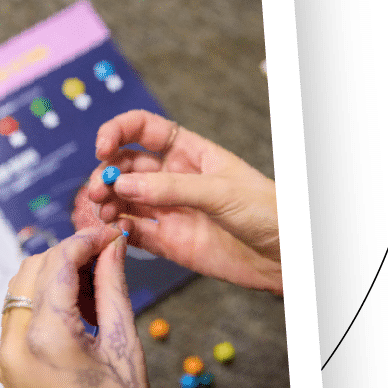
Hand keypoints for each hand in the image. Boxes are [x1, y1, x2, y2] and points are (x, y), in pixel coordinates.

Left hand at [0, 225, 149, 387]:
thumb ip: (113, 288)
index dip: (84, 240)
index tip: (108, 232)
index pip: (57, 264)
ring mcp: (5, 357)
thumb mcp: (125, 346)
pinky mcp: (6, 366)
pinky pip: (17, 315)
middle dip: (68, 254)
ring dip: (53, 275)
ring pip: (20, 289)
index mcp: (45, 339)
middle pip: (32, 269)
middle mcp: (14, 345)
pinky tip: (77, 307)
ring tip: (96, 283)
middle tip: (105, 254)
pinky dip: (43, 300)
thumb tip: (111, 247)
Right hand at [76, 110, 281, 294]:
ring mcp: (168, 209)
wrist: (287, 257)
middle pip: (125, 165)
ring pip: (123, 198)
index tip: (102, 148)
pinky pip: (132, 232)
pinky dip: (117, 230)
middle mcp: (172, 178)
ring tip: (104, 212)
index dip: (117, 132)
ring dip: (107, 201)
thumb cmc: (268, 212)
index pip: (142, 130)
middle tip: (101, 190)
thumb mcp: (221, 192)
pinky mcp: (167, 241)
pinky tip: (117, 231)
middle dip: (107, 173)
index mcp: (188, 152)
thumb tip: (124, 184)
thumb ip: (170, 188)